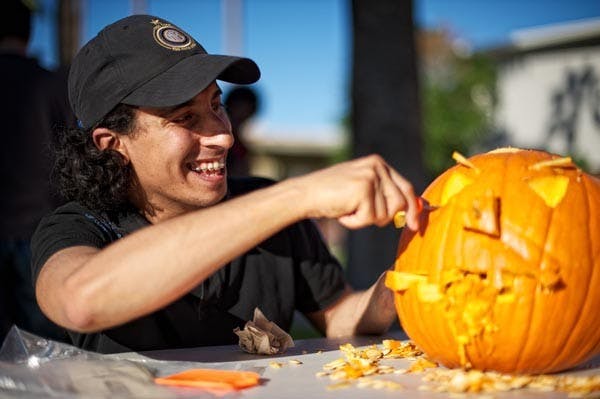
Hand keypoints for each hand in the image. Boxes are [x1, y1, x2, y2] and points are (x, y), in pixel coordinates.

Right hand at [294, 154, 419, 229]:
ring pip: (384, 214)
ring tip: (347, 209)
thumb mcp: (361, 189)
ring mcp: (371, 176)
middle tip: (361, 216)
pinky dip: (354, 222)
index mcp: (378, 163)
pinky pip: (369, 218)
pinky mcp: (363, 188)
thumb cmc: (331, 195)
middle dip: (384, 217)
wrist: (306, 193)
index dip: (413, 209)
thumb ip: (383, 195)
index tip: (415, 226)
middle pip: (399, 203)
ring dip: (364, 219)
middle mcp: (377, 166)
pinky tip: (342, 212)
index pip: (406, 187)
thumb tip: (409, 212)